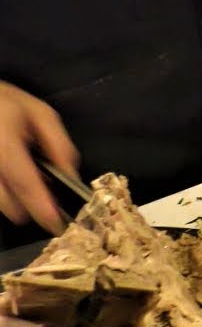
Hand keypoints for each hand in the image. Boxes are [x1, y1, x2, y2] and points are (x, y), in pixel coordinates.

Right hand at [0, 82, 78, 233]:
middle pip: (4, 199)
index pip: (24, 182)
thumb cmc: (5, 103)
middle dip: (25, 209)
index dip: (40, 206)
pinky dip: (3, 193)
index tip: (53, 223)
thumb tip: (70, 174)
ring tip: (27, 188)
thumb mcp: (39, 113)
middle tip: (44, 209)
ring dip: (11, 202)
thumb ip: (57, 143)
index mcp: (5, 143)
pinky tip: (11, 180)